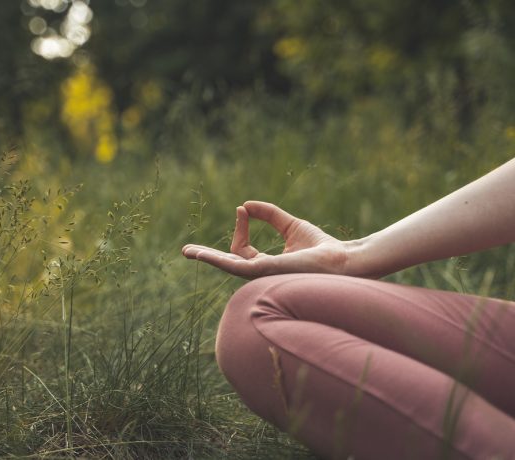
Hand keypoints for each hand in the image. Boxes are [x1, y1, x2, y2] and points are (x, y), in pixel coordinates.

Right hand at [182, 201, 349, 278]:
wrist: (341, 259)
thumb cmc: (321, 247)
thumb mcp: (290, 225)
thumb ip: (269, 215)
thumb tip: (246, 205)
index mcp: (266, 264)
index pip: (242, 248)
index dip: (240, 227)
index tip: (244, 210)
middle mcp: (261, 273)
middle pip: (228, 263)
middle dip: (207, 257)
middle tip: (186, 251)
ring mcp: (262, 275)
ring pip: (228, 266)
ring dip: (207, 258)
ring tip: (188, 251)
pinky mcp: (265, 271)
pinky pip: (236, 265)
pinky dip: (218, 259)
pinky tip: (202, 254)